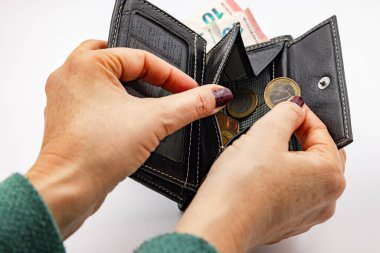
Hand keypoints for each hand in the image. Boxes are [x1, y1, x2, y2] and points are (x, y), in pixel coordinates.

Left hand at [26, 40, 232, 238]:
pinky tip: (130, 120)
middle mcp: (71, 76)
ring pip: (106, 80)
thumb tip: (215, 95)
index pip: (143, 58)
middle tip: (167, 84)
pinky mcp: (69, 119)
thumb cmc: (93, 153)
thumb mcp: (154, 122)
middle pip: (120, 61)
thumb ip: (190, 105)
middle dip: (147, 73)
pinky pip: (97, 100)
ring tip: (151, 100)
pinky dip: (116, 104)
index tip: (192, 90)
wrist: (68, 188)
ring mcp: (67, 98)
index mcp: (87, 64)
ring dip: (130, 88)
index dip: (174, 75)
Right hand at [176, 98, 345, 252]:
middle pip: (319, 154)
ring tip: (266, 148)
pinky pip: (292, 191)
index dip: (303, 114)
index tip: (288, 106)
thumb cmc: (242, 189)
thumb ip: (287, 112)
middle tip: (279, 124)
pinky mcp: (287, 220)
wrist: (219, 222)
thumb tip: (294, 107)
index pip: (323, 132)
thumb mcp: (265, 133)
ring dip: (291, 157)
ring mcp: (306, 213)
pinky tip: (261, 173)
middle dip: (300, 135)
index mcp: (329, 176)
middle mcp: (325, 199)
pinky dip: (282, 178)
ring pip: (305, 174)